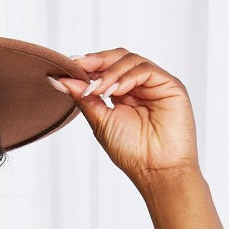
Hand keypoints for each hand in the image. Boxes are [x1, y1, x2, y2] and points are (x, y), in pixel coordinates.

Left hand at [51, 49, 201, 190]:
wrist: (156, 170)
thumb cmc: (132, 152)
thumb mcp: (101, 122)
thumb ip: (84, 99)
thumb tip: (60, 80)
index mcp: (123, 94)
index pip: (105, 69)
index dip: (88, 65)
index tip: (67, 67)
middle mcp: (139, 86)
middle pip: (118, 58)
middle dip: (97, 61)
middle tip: (78, 66)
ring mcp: (154, 84)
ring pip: (130, 60)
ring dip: (109, 72)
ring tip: (97, 89)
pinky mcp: (169, 84)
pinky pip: (145, 70)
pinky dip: (127, 77)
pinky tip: (114, 91)